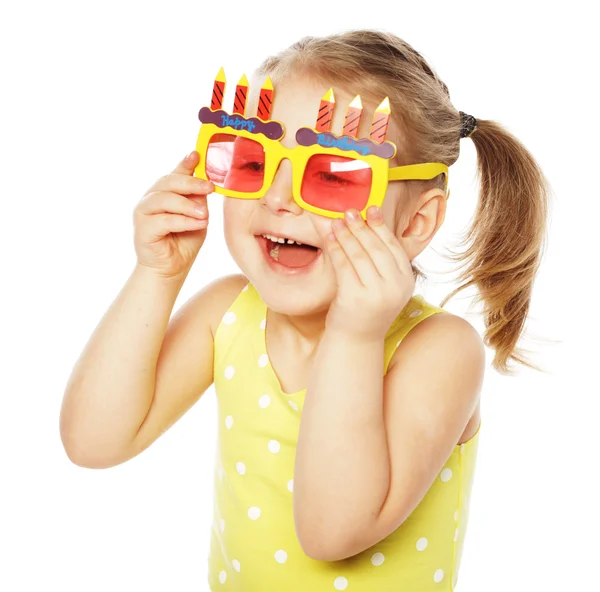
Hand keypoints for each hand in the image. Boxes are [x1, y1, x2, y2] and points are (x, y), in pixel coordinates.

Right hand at [133, 150, 213, 280]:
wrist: (171, 269)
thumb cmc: (183, 242)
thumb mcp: (197, 216)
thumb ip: (198, 200)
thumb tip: (206, 183)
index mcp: (164, 193)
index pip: (174, 174)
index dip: (185, 163)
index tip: (197, 154)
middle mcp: (150, 200)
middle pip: (168, 182)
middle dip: (191, 182)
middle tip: (210, 187)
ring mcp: (143, 213)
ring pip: (164, 199)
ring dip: (187, 204)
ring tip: (204, 213)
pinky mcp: (142, 230)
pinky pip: (164, 220)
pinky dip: (183, 221)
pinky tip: (198, 224)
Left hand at [325, 206, 414, 340]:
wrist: (356, 340)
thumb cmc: (366, 307)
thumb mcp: (380, 283)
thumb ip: (378, 258)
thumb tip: (366, 221)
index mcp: (406, 280)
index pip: (393, 246)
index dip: (380, 226)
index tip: (370, 209)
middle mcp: (396, 287)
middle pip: (376, 248)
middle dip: (361, 227)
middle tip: (349, 212)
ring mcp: (377, 294)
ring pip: (359, 255)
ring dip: (346, 235)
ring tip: (336, 222)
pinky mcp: (356, 299)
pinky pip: (344, 267)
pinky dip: (337, 250)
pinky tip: (330, 239)